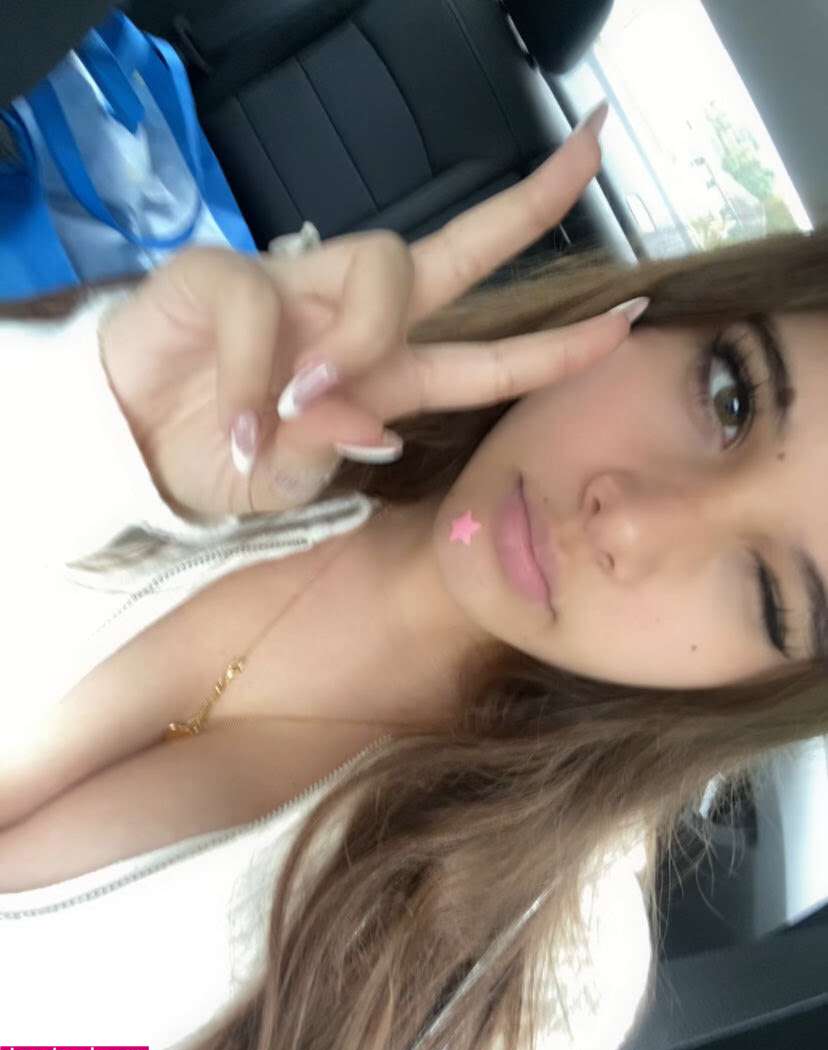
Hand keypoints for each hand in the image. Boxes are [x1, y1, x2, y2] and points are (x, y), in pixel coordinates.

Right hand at [99, 102, 644, 518]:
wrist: (132, 449)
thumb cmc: (222, 460)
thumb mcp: (290, 478)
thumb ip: (336, 446)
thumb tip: (374, 422)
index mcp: (386, 373)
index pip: (487, 354)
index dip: (556, 344)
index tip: (629, 319)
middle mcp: (354, 320)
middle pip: (455, 252)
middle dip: (527, 204)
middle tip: (592, 144)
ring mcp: (295, 289)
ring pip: (380, 267)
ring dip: (362, 340)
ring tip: (307, 404)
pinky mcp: (223, 276)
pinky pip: (260, 305)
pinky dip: (258, 371)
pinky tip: (244, 424)